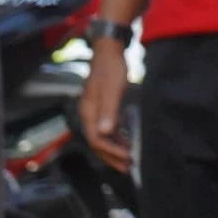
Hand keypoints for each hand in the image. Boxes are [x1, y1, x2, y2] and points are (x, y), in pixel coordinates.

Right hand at [78, 39, 133, 168]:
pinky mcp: (102, 107)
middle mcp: (89, 114)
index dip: (110, 151)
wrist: (109, 50)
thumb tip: (104, 133)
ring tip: (129, 159)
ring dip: (115, 149)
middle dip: (111, 157)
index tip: (127, 157)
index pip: (96, 139)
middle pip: (97, 142)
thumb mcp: (112, 90)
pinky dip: (116, 138)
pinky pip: (107, 129)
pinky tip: (126, 142)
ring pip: (102, 137)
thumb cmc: (111, 68)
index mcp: (88, 112)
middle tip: (128, 167)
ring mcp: (95, 111)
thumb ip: (109, 111)